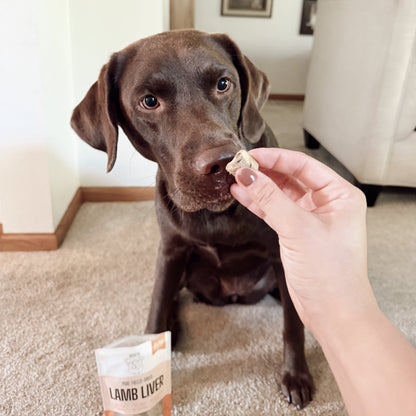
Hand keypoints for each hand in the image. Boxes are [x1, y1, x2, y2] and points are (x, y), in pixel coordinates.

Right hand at [230, 148, 376, 331]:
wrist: (332, 310)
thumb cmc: (331, 272)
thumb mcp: (299, 228)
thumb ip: (271, 199)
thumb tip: (248, 174)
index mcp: (339, 195)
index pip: (303, 166)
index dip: (276, 158)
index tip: (251, 155)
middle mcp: (327, 203)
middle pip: (291, 178)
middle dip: (265, 171)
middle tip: (239, 165)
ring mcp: (310, 218)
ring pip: (280, 194)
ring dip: (258, 187)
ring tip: (235, 177)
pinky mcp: (296, 232)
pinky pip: (275, 211)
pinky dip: (258, 203)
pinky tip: (242, 194)